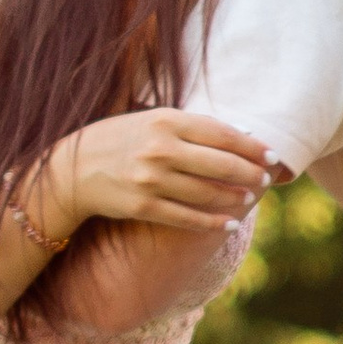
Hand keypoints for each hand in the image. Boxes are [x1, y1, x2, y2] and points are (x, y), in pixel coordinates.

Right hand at [50, 109, 277, 233]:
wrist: (72, 169)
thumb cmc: (119, 139)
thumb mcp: (151, 120)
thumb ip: (192, 126)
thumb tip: (243, 134)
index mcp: (165, 120)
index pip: (220, 133)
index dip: (250, 145)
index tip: (270, 153)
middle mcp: (159, 149)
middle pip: (219, 163)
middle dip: (249, 172)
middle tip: (265, 177)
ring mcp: (151, 179)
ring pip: (207, 193)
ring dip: (234, 197)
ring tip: (248, 197)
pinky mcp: (143, 206)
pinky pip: (187, 218)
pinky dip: (212, 222)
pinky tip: (229, 223)